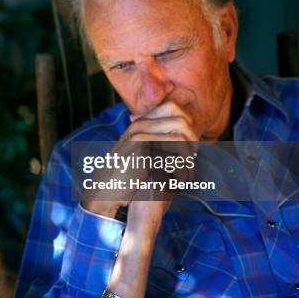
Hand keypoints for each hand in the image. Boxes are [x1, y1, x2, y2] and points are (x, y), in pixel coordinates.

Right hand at [82, 101, 197, 225]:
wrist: (105, 190)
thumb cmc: (126, 173)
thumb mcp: (138, 150)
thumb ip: (155, 136)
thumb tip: (186, 128)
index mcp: (140, 123)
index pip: (174, 107)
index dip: (188, 124)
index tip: (189, 145)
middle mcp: (139, 127)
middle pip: (182, 122)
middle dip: (193, 142)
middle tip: (191, 161)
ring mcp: (138, 139)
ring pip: (180, 140)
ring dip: (189, 159)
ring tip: (187, 176)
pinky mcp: (140, 156)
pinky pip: (173, 159)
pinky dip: (181, 173)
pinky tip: (179, 184)